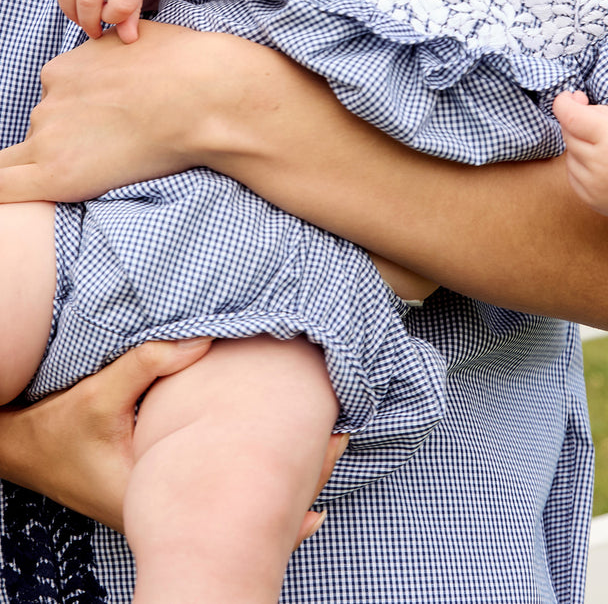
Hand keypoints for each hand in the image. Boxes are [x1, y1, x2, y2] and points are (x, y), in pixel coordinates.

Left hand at [0, 24, 222, 202]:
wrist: (205, 95)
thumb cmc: (187, 65)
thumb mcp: (137, 36)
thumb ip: (113, 51)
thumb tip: (120, 51)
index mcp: (65, 69)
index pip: (57, 96)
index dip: (80, 112)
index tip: (109, 122)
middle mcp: (50, 100)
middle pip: (46, 128)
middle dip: (72, 139)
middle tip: (119, 145)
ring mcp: (49, 138)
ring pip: (37, 158)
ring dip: (65, 164)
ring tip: (116, 164)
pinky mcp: (56, 176)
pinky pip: (4, 189)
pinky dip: (4, 196)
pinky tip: (4, 222)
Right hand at [0, 339, 347, 542]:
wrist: (23, 452)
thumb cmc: (56, 429)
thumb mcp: (98, 395)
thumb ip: (149, 363)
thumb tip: (206, 335)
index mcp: (153, 494)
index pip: (231, 498)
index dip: (282, 482)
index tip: (325, 449)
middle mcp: (163, 509)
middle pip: (241, 505)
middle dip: (292, 480)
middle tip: (339, 445)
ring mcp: (162, 505)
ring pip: (231, 502)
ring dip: (273, 479)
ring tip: (324, 453)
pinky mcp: (159, 494)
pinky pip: (214, 493)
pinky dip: (248, 480)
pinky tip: (280, 479)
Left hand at [552, 90, 607, 221]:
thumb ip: (597, 111)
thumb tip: (568, 105)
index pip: (571, 117)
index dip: (563, 103)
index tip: (567, 98)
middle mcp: (602, 164)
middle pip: (570, 134)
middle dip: (578, 125)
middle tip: (599, 124)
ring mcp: (596, 186)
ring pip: (569, 154)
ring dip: (580, 147)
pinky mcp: (592, 200)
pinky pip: (573, 175)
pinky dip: (582, 166)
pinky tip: (604, 166)